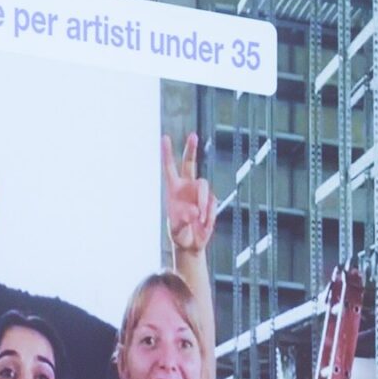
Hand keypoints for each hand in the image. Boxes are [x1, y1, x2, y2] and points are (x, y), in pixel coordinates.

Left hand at [162, 131, 213, 254]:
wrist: (192, 243)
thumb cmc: (180, 236)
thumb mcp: (177, 232)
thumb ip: (183, 222)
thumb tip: (193, 211)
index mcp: (173, 190)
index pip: (169, 168)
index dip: (167, 153)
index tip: (165, 138)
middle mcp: (186, 187)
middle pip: (190, 163)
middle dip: (191, 149)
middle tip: (193, 135)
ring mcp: (199, 192)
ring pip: (204, 186)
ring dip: (202, 202)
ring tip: (200, 219)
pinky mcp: (210, 200)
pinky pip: (212, 201)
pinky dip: (209, 213)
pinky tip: (204, 223)